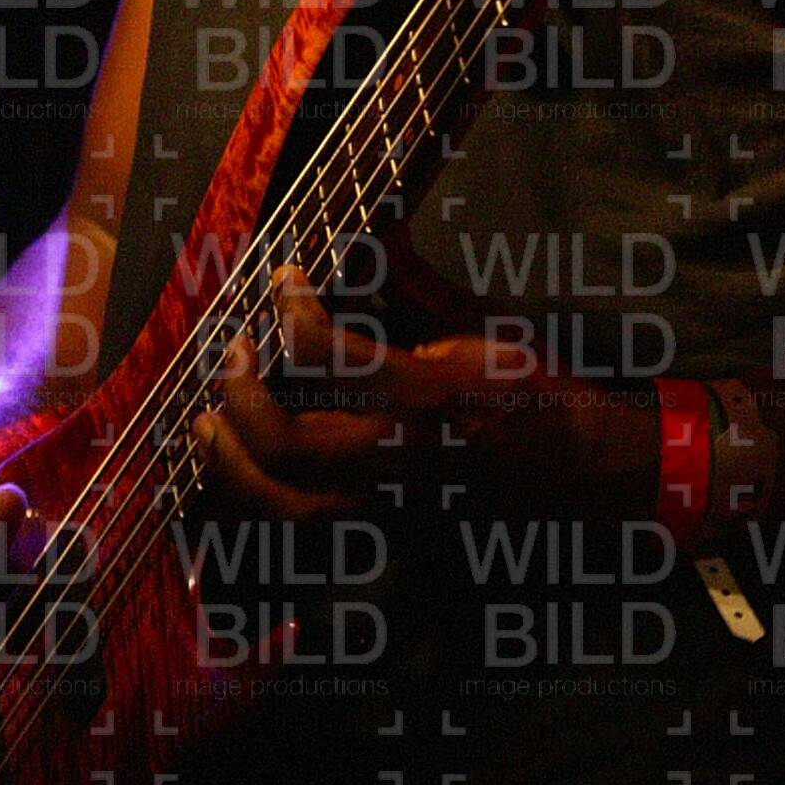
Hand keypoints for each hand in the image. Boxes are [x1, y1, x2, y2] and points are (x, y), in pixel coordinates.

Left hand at [193, 270, 658, 534]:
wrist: (577, 470)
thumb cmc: (534, 391)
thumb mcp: (479, 331)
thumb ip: (410, 304)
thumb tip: (360, 256)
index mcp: (429, 396)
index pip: (329, 356)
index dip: (291, 312)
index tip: (282, 278)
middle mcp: (400, 457)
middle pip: (287, 445)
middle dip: (241, 395)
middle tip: (232, 352)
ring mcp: (387, 503)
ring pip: (282, 504)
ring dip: (230, 462)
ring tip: (207, 421)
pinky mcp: (384, 527)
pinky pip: (302, 523)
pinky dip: (255, 496)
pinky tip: (236, 465)